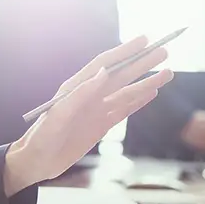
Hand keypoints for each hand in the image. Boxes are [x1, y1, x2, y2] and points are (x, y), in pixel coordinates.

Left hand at [3, 37, 173, 194]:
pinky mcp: (100, 126)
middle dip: (142, 62)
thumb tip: (103, 73)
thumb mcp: (57, 117)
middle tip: (165, 50)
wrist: (36, 163)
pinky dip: (139, 101)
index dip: (124, 51)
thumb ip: (79, 96)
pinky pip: (123, 109)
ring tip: (168, 72)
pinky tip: (152, 92)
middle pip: (120, 75)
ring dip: (146, 81)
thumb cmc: (41, 139)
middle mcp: (88, 96)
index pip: (104, 64)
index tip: (144, 39)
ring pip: (127, 92)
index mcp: (76, 88)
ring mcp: (96, 110)